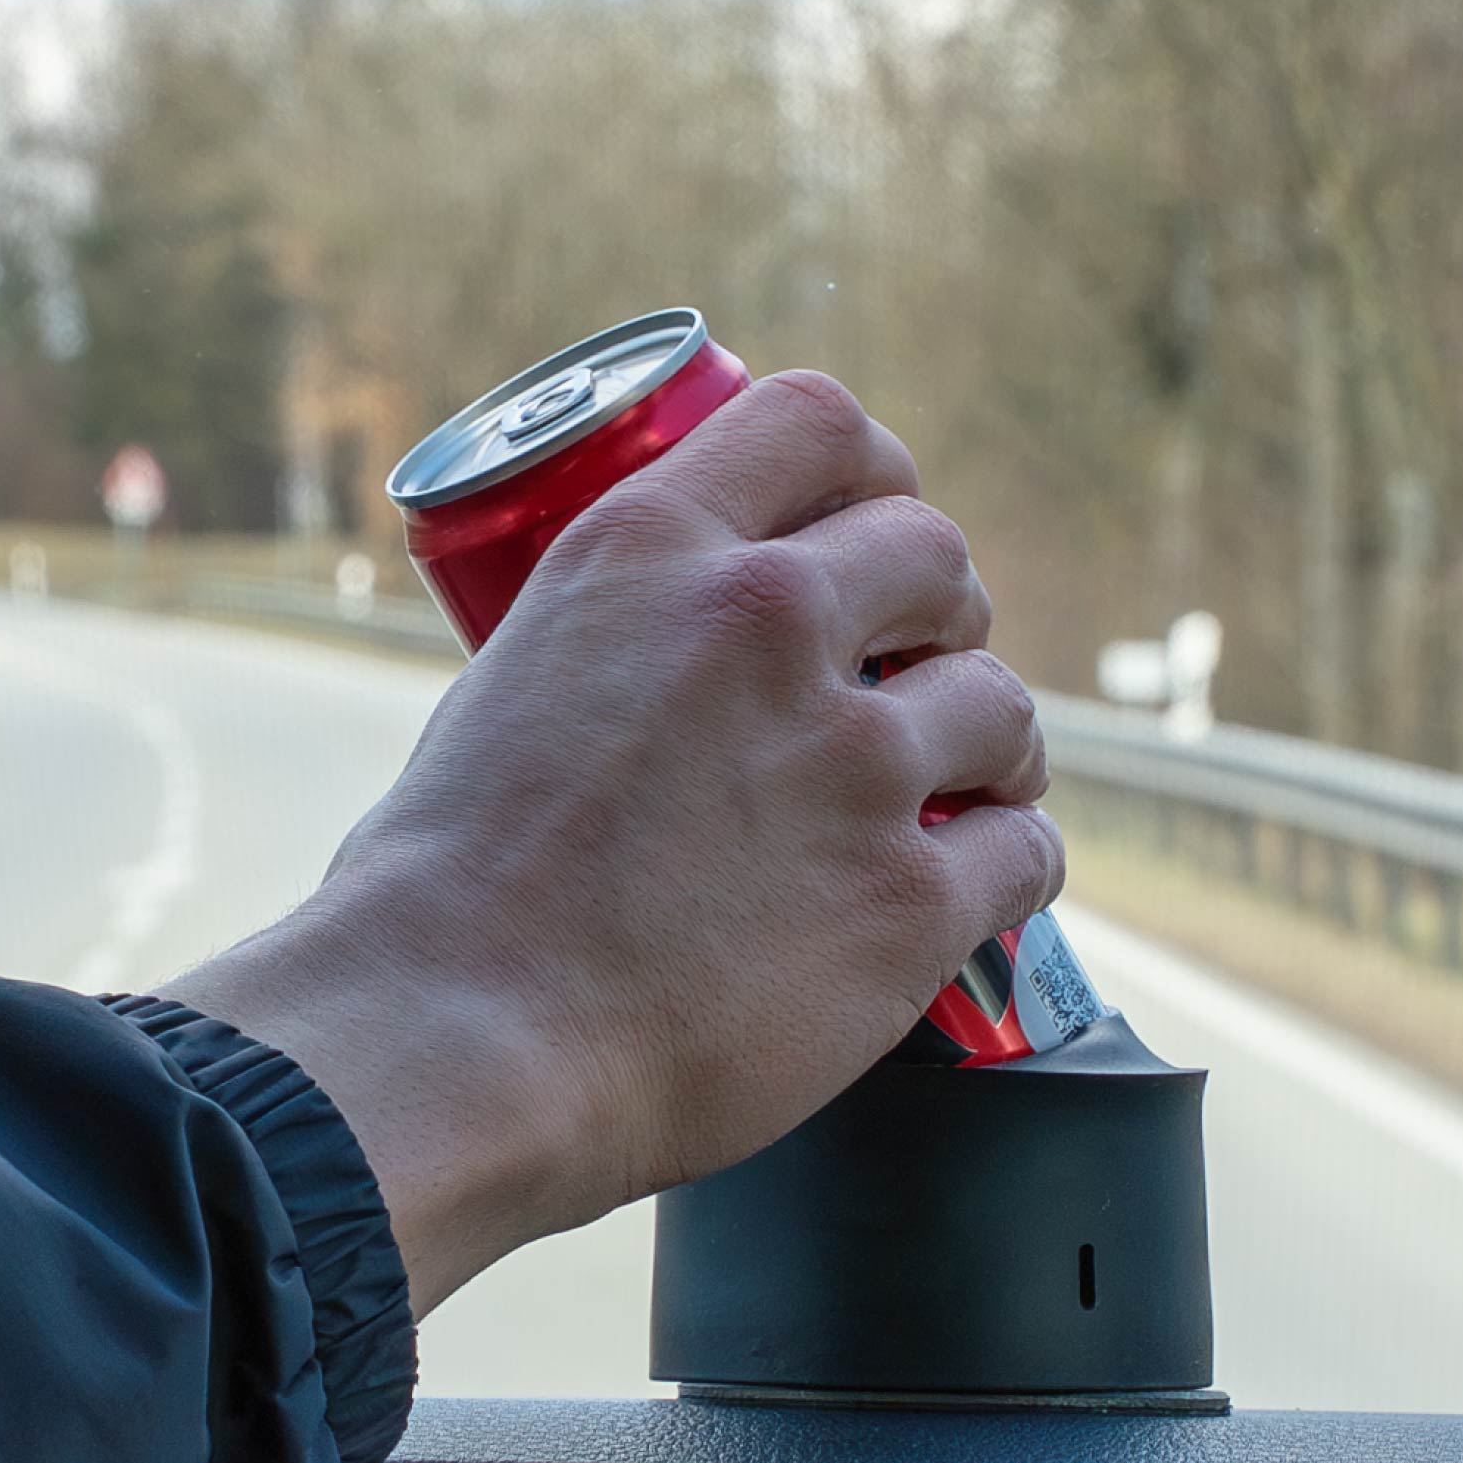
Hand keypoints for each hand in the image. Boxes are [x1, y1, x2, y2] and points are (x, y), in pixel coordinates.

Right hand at [166, 371, 1061, 1310]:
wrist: (457, 1043)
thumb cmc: (437, 905)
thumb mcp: (503, 690)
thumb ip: (610, 654)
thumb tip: (655, 688)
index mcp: (650, 552)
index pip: (814, 420)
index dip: (872, 470)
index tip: (876, 521)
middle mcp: (765, 623)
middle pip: (932, 554)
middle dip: (941, 614)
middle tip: (921, 673)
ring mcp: (853, 760)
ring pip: (1000, 703)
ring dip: (994, 745)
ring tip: (971, 788)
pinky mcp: (907, 895)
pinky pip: (1025, 850)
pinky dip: (1012, 867)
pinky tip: (981, 889)